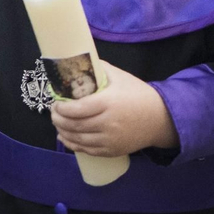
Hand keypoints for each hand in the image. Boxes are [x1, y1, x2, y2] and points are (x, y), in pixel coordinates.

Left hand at [49, 60, 176, 157]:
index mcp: (108, 103)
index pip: (77, 109)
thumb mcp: (120, 77)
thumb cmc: (138, 95)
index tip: (56, 103)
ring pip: (78, 139)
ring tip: (57, 124)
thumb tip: (78, 62)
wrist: (160, 119)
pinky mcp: (112, 151)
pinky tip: (65, 137)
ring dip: (63, 132)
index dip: (62, 108)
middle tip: (53, 113)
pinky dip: (73, 145)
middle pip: (75, 125)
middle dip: (58, 119)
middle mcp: (108, 123)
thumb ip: (99, 68)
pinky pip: (87, 150)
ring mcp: (110, 140)